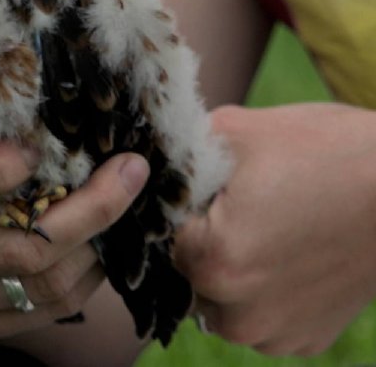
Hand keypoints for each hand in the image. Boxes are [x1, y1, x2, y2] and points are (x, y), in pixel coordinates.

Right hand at [0, 131, 148, 343]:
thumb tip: (26, 47)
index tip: (44, 148)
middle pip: (7, 249)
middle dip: (85, 211)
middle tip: (128, 173)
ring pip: (34, 286)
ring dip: (94, 245)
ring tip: (123, 203)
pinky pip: (38, 314)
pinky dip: (82, 279)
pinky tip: (99, 242)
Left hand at [176, 104, 375, 355]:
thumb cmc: (330, 153)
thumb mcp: (241, 131)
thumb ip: (179, 151)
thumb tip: (142, 157)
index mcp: (212, 261)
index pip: (159, 234)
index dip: (178, 206)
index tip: (205, 188)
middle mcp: (236, 313)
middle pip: (185, 271)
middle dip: (200, 239)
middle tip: (241, 205)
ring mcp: (273, 334)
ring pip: (218, 299)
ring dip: (228, 270)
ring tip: (267, 227)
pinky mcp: (305, 341)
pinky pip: (258, 315)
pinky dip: (263, 290)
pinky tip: (288, 251)